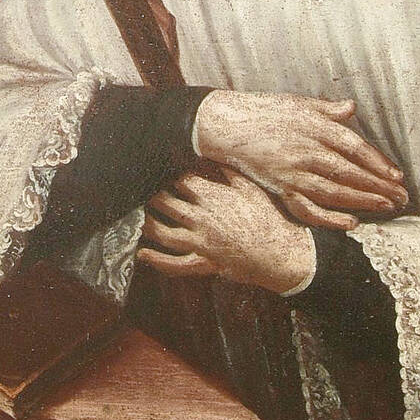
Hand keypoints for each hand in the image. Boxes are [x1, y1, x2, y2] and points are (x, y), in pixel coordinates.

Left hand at [137, 170, 315, 293]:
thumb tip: (214, 154)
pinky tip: (142, 254)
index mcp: (213, 197)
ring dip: (148, 224)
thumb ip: (229, 171)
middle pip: (167, 204)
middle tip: (141, 190)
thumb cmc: (269, 218)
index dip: (168, 174)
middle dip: (152, 195)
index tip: (159, 167)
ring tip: (137, 217)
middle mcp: (202, 219)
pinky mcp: (204, 263)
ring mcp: (201, 243)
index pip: (182, 181)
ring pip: (164, 233)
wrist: (282, 254)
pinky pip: (175, 264)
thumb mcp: (251, 188)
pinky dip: (157, 260)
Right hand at [194, 90, 406, 229]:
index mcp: (313, 126)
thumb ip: (327, 109)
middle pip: (350, 172)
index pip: (354, 147)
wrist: (225, 125)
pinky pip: (309, 209)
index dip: (378, 162)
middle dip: (379, 186)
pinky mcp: (280, 188)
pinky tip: (352, 223)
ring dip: (364, 202)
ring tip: (387, 207)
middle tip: (402, 197)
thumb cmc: (263, 111)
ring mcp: (292, 172)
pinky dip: (331, 219)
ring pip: (335, 193)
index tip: (397, 175)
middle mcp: (305, 150)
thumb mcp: (297, 102)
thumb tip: (351, 108)